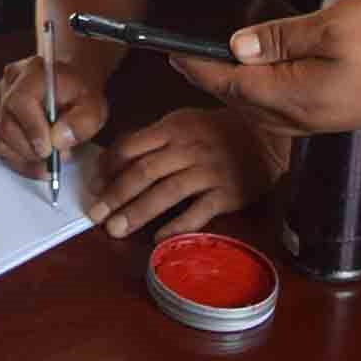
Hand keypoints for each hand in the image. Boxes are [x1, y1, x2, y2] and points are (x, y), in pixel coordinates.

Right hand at [0, 55, 107, 178]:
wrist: (68, 84)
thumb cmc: (79, 93)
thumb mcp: (94, 106)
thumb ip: (81, 122)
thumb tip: (58, 139)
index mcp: (34, 72)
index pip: (20, 101)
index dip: (31, 129)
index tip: (48, 150)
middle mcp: (9, 83)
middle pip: (6, 124)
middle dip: (29, 151)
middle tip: (52, 161)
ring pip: (0, 139)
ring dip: (23, 159)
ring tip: (47, 163)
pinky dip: (17, 159)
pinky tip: (35, 162)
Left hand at [87, 107, 280, 240]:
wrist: (266, 138)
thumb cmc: (217, 131)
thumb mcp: (184, 122)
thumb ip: (154, 138)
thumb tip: (116, 158)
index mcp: (173, 128)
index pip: (132, 146)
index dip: (109, 167)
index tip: (94, 185)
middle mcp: (188, 149)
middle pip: (144, 172)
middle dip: (116, 195)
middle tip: (96, 215)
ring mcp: (208, 172)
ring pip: (166, 193)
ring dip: (138, 213)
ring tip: (116, 230)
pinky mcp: (226, 194)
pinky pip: (197, 213)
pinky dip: (176, 226)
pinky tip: (157, 239)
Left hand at [173, 0, 360, 136]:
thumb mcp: (328, 25)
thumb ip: (279, 38)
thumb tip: (236, 47)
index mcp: (300, 98)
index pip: (236, 86)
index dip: (201, 70)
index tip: (173, 55)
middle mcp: (306, 120)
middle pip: (245, 104)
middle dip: (212, 83)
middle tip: (183, 61)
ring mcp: (323, 122)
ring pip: (263, 113)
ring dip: (234, 93)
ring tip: (213, 71)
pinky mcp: (336, 116)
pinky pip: (284, 114)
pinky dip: (260, 98)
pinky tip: (259, 83)